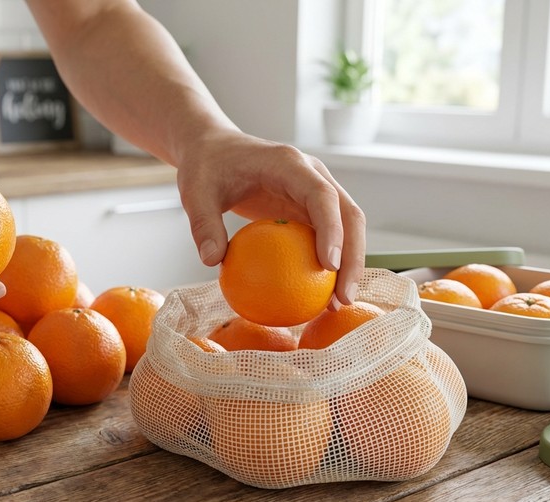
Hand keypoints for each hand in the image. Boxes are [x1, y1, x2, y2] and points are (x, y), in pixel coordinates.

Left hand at [175, 131, 365, 308]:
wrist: (215, 149)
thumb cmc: (206, 167)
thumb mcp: (195, 192)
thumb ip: (203, 224)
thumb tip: (211, 262)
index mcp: (289, 164)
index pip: (320, 195)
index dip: (331, 229)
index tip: (329, 266)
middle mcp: (312, 174)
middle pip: (348, 214)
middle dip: (353, 257)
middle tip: (342, 298)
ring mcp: (315, 190)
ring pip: (347, 226)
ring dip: (350, 265)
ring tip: (336, 305)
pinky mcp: (310, 207)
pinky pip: (329, 235)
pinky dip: (331, 263)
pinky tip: (319, 296)